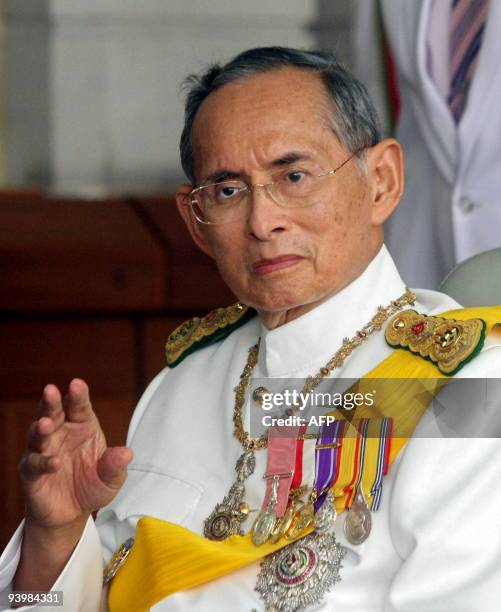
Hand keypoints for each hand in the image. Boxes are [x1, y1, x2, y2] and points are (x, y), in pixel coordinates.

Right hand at [18, 378, 132, 529]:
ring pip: (38, 434)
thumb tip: (127, 453)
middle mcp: (61, 434)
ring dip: (41, 428)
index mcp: (83, 426)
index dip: (78, 395)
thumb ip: (115, 465)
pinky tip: (54, 463)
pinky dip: (43, 462)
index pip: (80, 406)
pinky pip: (34, 463)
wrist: (72, 514)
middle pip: (54, 412)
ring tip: (47, 424)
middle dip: (51, 401)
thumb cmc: (92, 486)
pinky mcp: (31, 472)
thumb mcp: (111, 479)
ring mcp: (44, 451)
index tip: (77, 383)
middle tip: (51, 390)